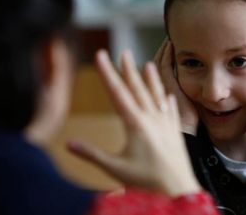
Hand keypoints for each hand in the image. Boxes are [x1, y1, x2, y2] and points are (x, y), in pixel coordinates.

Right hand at [68, 49, 200, 196]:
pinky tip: (169, 96)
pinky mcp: (175, 134)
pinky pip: (171, 112)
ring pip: (157, 96)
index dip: (107, 73)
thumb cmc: (146, 183)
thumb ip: (91, 154)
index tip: (101, 55)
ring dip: (151, 80)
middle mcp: (152, 120)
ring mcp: (166, 125)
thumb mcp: (115, 169)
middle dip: (128, 69)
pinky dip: (168, 101)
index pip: (117, 93)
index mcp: (135, 124)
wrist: (177, 193)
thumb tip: (68, 143)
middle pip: (138, 89)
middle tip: (124, 52)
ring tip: (149, 64)